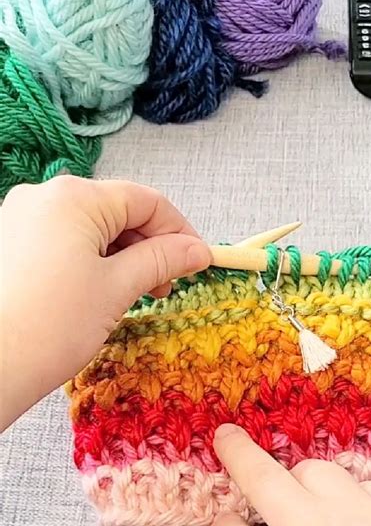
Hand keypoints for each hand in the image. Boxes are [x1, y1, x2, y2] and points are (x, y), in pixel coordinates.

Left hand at [0, 177, 209, 428]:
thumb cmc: (48, 328)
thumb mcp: (117, 289)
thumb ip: (162, 261)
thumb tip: (197, 250)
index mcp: (73, 197)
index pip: (146, 200)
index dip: (179, 232)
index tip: (197, 263)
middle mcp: (43, 197)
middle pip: (117, 211)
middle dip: (149, 247)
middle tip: (166, 288)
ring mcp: (20, 219)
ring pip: (90, 228)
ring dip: (121, 257)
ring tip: (132, 296)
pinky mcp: (10, 244)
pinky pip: (63, 242)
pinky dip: (90, 263)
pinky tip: (97, 295)